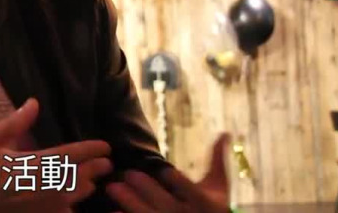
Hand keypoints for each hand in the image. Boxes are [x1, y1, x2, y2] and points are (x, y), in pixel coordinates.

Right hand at [0, 98, 113, 211]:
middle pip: (74, 181)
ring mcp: (29, 209)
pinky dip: (65, 209)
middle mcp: (34, 189)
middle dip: (93, 171)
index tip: (105, 146)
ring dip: (82, 190)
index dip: (90, 150)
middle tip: (107, 164)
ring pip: (68, 202)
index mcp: (26, 165)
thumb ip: (14, 123)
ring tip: (92, 183)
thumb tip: (34, 103)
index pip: (68, 156)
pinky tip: (67, 206)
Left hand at [105, 133, 230, 212]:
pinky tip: (113, 210)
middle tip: (129, 174)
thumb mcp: (218, 185)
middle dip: (147, 189)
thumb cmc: (214, 207)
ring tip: (112, 187)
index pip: (192, 192)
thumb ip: (217, 160)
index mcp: (205, 203)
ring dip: (130, 203)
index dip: (179, 182)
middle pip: (166, 204)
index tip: (166, 171)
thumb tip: (225, 132)